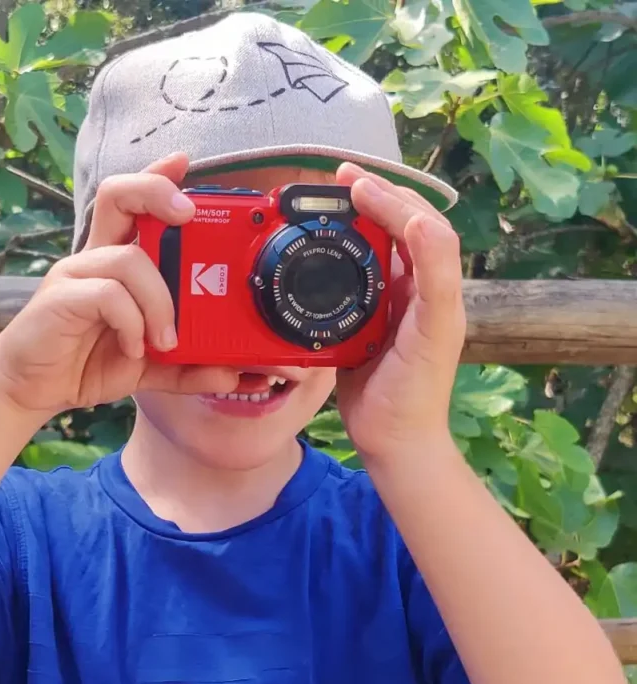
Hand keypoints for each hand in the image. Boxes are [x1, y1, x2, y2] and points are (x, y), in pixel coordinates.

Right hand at [0, 152, 239, 418]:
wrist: (33, 391)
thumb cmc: (88, 364)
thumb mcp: (151, 368)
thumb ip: (191, 367)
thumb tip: (237, 374)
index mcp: (118, 264)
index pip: (135, 206)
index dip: (158, 179)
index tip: (185, 162)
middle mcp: (96, 258)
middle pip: (118, 196)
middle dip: (156, 191)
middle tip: (187, 213)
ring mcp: (76, 275)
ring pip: (130, 259)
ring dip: (160, 300)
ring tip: (166, 341)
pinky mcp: (60, 298)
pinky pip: (108, 294)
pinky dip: (132, 322)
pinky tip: (134, 349)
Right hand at [334, 163, 465, 466]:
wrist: (391, 438)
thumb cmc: (417, 390)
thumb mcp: (434, 331)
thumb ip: (436, 276)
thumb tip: (418, 220)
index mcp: (433, 284)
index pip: (418, 223)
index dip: (389, 196)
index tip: (353, 182)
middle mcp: (411, 288)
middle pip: (395, 227)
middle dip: (370, 197)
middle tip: (338, 179)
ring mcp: (383, 305)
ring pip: (369, 249)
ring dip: (349, 220)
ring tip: (324, 202)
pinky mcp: (357, 322)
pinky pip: (346, 280)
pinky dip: (331, 257)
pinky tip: (313, 252)